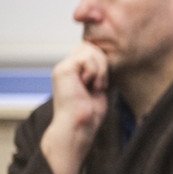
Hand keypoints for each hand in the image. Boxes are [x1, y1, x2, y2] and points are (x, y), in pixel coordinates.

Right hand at [40, 41, 109, 173]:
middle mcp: (66, 67)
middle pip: (91, 46)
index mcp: (73, 71)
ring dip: (100, 69)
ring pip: (90, 49)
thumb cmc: (90, 114)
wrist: (79, 126)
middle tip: (100, 85)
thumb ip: (98, 73)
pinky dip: (95, 71)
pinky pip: (86, 58)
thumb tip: (107, 58)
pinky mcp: (64, 70)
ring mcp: (63, 68)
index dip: (102, 62)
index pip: (90, 50)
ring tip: (95, 86)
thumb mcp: (97, 88)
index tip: (102, 83)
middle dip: (103, 63)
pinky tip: (90, 85)